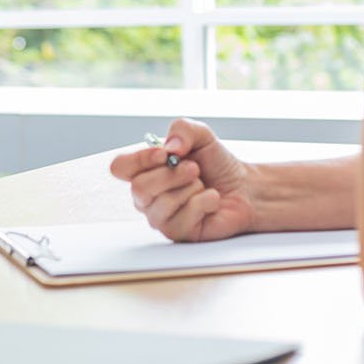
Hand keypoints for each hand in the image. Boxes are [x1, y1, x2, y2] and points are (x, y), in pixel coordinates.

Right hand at [108, 118, 255, 241]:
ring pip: (160, 205)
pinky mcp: (178, 233)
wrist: (243, 187)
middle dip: (172, 175)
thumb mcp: (201, 136)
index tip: (165, 153)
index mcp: (145, 171)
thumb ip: (182, 130)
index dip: (139, 160)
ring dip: (190, 189)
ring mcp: (161, 217)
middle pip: (138, 188)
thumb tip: (171, 147)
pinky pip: (181, 220)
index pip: (119, 167)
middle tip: (194, 169)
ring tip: (203, 185)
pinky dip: (203, 203)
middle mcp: (148, 196)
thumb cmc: (217, 164)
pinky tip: (211, 200)